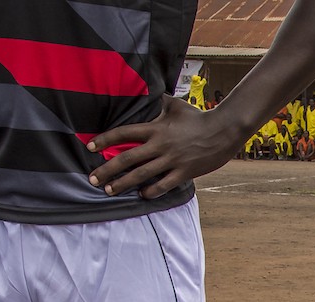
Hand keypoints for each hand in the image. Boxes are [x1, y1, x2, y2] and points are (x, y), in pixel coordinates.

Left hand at [87, 96, 239, 198]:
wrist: (224, 130)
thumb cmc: (199, 117)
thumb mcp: (176, 105)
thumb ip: (158, 102)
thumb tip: (146, 93)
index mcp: (155, 128)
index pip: (123, 133)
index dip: (104, 140)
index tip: (90, 147)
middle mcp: (160, 145)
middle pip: (127, 158)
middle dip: (107, 170)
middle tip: (93, 179)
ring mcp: (172, 160)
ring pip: (141, 174)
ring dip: (123, 183)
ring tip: (109, 190)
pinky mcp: (184, 172)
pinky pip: (163, 185)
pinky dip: (151, 191)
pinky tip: (142, 195)